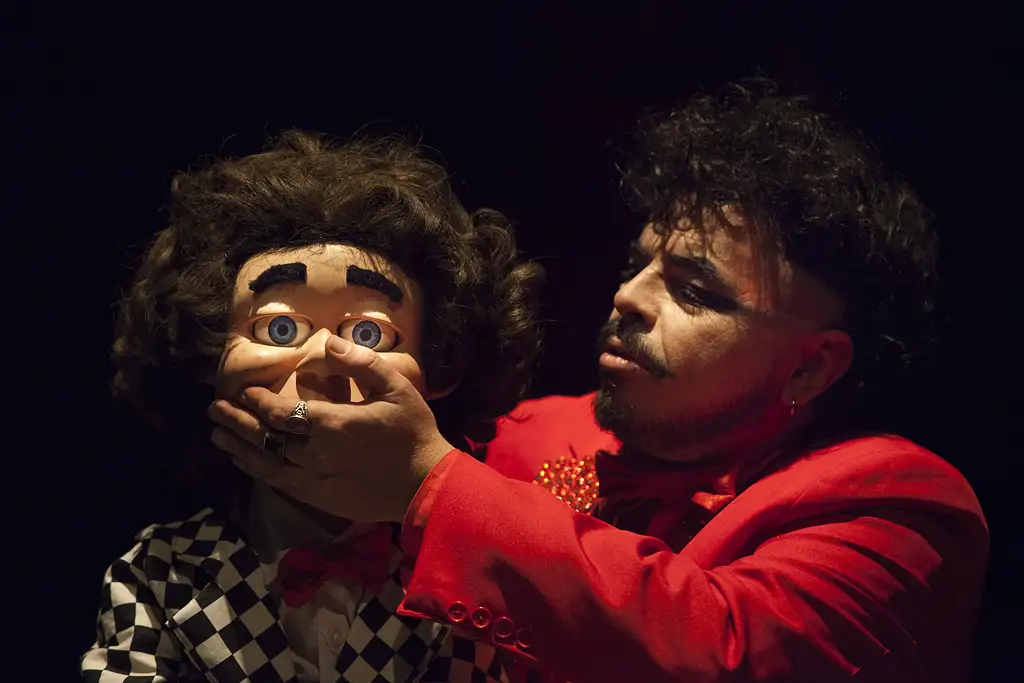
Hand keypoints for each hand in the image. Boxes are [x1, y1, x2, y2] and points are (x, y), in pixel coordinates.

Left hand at [207, 336, 455, 521]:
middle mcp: (314, 454)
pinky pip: (279, 484)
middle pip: (264, 438)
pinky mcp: (319, 499)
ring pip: (265, 464)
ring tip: (218, 437)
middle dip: (236, 422)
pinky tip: (248, 463)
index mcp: (332, 424)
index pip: (280, 412)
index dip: (257, 401)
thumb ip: (360, 364)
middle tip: (214, 410)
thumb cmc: (413, 432)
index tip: (242, 391)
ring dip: (239, 448)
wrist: (426, 484)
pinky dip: (259, 471)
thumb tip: (327, 343)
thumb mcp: (396, 388)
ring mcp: (314, 480)